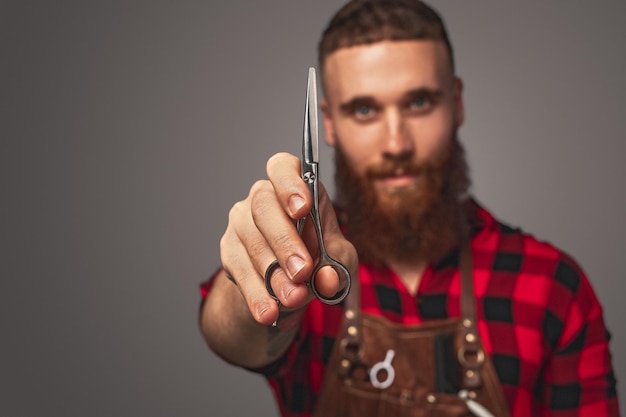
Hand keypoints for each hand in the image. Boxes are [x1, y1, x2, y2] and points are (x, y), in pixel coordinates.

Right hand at [220, 152, 356, 325]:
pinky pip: (238, 270)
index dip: (290, 183)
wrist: (285, 292)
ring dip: (273, 274)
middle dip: (285, 241)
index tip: (302, 208)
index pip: (282, 167)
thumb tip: (327, 279)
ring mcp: (240, 224)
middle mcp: (261, 198)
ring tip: (294, 298)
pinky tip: (268, 312)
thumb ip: (338, 267)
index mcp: (293, 187)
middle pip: (264, 207)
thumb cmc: (317, 261)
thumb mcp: (338, 262)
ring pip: (251, 242)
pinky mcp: (228, 252)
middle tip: (302, 271)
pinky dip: (256, 294)